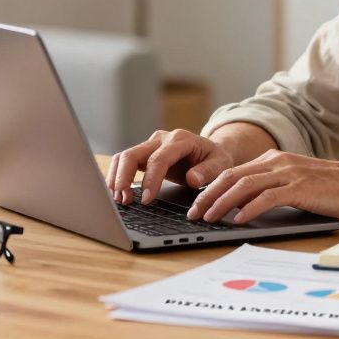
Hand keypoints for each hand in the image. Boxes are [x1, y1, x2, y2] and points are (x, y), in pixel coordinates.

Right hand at [106, 129, 235, 204]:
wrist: (211, 151)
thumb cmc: (216, 159)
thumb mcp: (220, 164)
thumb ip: (208, 171)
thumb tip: (192, 179)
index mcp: (181, 139)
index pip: (159, 159)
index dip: (150, 179)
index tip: (146, 199)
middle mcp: (162, 138)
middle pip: (133, 153)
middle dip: (124, 177)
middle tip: (124, 200)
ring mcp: (151, 144)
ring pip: (124, 156)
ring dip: (118, 178)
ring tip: (120, 199)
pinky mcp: (144, 153)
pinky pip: (124, 161)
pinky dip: (118, 176)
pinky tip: (118, 192)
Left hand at [186, 150, 338, 223]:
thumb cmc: (330, 187)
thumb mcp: (295, 181)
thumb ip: (271, 187)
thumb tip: (243, 204)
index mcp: (274, 159)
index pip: (233, 171)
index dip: (211, 187)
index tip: (197, 202)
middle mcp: (277, 162)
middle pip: (232, 176)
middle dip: (208, 195)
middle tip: (193, 212)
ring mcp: (288, 174)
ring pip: (244, 186)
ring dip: (222, 203)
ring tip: (208, 217)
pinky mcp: (299, 188)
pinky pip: (267, 197)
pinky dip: (249, 209)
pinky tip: (238, 220)